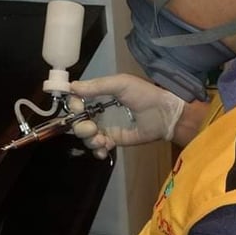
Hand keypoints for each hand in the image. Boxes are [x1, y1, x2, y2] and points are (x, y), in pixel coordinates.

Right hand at [69, 74, 184, 158]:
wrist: (164, 115)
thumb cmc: (144, 94)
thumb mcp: (121, 84)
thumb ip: (97, 86)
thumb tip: (71, 87)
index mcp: (98, 96)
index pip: (75, 102)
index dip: (73, 107)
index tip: (78, 109)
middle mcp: (98, 112)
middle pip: (77, 123)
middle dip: (81, 128)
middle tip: (93, 129)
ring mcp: (105, 128)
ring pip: (86, 137)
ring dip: (90, 140)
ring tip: (102, 140)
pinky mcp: (113, 141)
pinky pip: (98, 148)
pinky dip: (98, 151)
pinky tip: (105, 148)